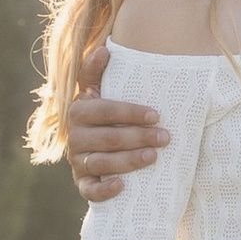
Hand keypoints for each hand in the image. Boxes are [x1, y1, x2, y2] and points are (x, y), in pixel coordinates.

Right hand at [69, 59, 166, 202]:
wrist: (93, 144)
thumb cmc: (103, 112)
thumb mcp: (97, 89)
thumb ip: (95, 70)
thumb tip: (105, 49)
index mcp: (78, 111)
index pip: (105, 110)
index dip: (130, 112)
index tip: (157, 115)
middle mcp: (74, 136)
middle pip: (108, 138)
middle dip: (139, 137)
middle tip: (166, 137)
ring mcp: (77, 161)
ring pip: (102, 163)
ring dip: (129, 161)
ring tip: (154, 157)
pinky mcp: (81, 182)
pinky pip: (89, 190)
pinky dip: (103, 189)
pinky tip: (122, 186)